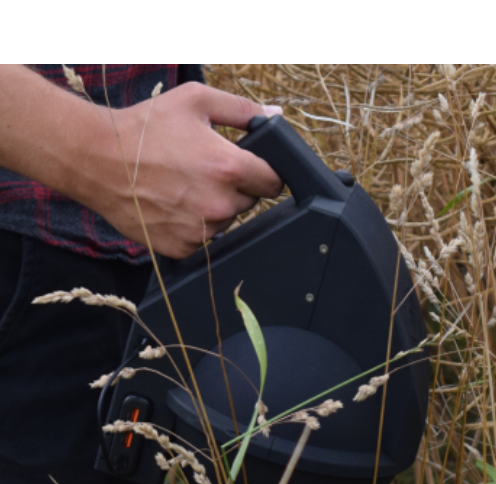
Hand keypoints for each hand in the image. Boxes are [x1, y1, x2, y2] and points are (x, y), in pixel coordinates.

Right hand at [73, 83, 283, 258]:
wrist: (97, 160)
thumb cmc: (145, 128)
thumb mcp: (195, 101)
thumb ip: (242, 109)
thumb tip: (275, 115)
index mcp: (230, 168)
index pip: (274, 182)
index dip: (266, 173)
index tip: (253, 168)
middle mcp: (220, 204)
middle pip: (250, 202)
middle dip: (236, 188)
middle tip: (206, 171)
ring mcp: (201, 231)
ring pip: (226, 221)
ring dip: (215, 207)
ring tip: (185, 186)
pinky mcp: (183, 247)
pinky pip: (203, 239)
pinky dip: (194, 226)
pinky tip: (173, 205)